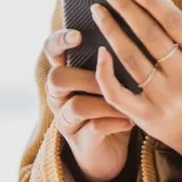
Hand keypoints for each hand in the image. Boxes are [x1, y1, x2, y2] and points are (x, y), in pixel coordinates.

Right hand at [43, 28, 133, 181]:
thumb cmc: (115, 104)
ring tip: (128, 104)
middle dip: (88, 77)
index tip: (78, 35)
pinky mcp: (81, 141)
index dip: (60, 40)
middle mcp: (59, 95)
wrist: (112, 150)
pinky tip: (130, 121)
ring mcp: (66, 119)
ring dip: (105, 103)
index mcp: (66, 72)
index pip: (51, 49)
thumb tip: (130, 32)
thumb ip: (114, 59)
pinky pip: (94, 127)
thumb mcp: (115, 79)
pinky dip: (114, 123)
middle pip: (57, 78)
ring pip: (76, 105)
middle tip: (115, 80)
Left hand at [90, 0, 181, 167]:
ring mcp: (167, 99)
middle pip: (150, 36)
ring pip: (131, 58)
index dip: (150, 0)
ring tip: (98, 11)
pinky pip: (118, 92)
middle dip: (124, 7)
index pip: (175, 22)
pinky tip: (100, 51)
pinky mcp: (146, 116)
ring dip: (110, 30)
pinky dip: (105, 72)